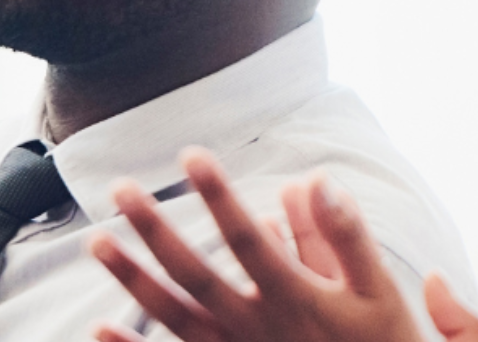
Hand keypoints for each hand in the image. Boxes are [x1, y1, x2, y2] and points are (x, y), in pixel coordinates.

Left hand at [86, 148, 477, 341]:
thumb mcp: (382, 295)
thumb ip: (348, 238)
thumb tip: (317, 177)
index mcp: (296, 301)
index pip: (247, 241)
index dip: (218, 197)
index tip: (191, 153)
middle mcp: (258, 330)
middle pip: (195, 276)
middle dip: (156, 231)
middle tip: (119, 187)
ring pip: (174, 317)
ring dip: (133, 280)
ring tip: (95, 241)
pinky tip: (99, 328)